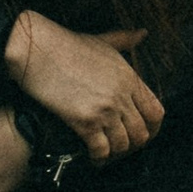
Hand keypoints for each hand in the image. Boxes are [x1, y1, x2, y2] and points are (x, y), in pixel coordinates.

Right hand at [3, 12, 163, 160]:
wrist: (37, 50)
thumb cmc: (66, 44)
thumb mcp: (102, 40)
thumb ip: (125, 40)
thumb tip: (142, 33)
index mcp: (129, 77)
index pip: (155, 112)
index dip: (152, 128)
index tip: (142, 133)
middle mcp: (121, 95)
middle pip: (142, 133)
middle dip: (133, 145)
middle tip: (121, 147)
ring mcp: (104, 109)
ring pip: (123, 145)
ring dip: (115, 153)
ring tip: (106, 152)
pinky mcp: (84, 121)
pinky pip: (101, 150)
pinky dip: (98, 158)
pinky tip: (92, 157)